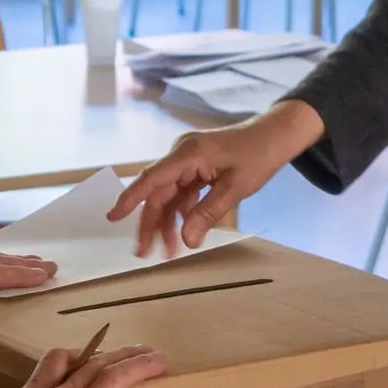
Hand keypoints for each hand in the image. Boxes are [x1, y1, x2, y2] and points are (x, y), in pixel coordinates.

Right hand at [107, 99, 325, 257]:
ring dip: (167, 222)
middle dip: (151, 224)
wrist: (275, 135)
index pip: (151, 178)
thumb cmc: (258, 155)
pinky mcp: (195, 167)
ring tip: (167, 251)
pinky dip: (182, 212)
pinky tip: (184, 231)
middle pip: (157, 193)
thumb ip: (207, 213)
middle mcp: (181, 155)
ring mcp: (187, 161)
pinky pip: (182, 193)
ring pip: (168, 196)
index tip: (113, 216)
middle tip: (144, 252)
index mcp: (187, 154)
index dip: (130, 199)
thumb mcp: (235, 188)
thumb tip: (186, 240)